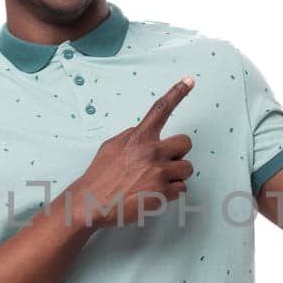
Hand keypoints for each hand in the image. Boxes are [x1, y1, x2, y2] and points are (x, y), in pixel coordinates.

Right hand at [68, 76, 195, 226]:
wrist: (92, 202)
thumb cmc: (101, 175)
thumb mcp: (112, 146)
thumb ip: (133, 136)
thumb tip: (147, 133)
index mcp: (139, 137)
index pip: (161, 109)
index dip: (177, 92)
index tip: (189, 80)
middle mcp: (151, 152)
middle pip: (185, 143)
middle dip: (178, 153)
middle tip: (163, 162)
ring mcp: (159, 173)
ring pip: (187, 168)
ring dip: (176, 174)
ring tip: (156, 181)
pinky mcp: (163, 193)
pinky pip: (182, 188)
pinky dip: (171, 192)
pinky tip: (155, 193)